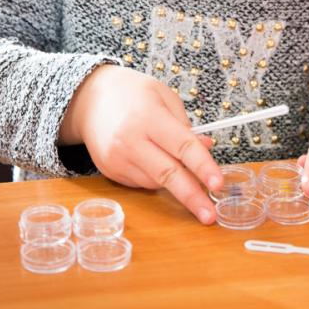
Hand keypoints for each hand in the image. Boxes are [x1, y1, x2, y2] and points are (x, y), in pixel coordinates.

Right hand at [59, 65, 222, 223]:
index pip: (182, 146)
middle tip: (210, 215)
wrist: (89, 99)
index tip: (218, 183)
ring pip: (156, 183)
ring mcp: (117, 159)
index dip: (203, 167)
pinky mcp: (110, 171)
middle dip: (192, 197)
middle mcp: (129, 141)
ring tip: (186, 170)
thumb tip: (206, 149)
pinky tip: (156, 162)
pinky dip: (157, 179)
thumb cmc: (132, 93)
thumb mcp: (163, 96)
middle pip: (167, 174)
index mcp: (148, 116)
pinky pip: (142, 183)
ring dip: (177, 183)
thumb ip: (186, 124)